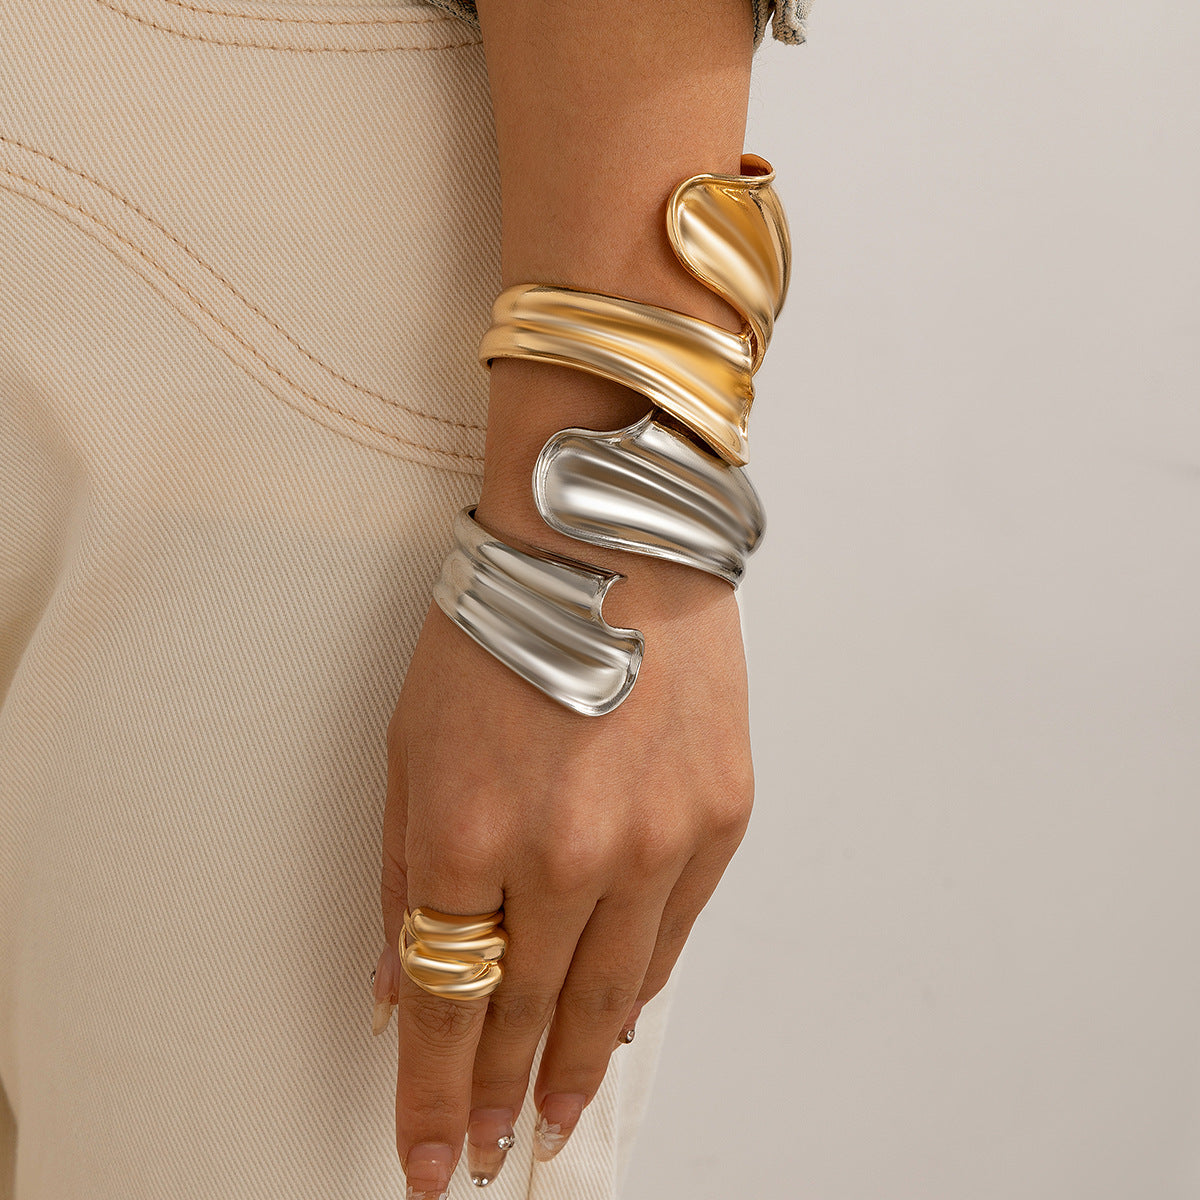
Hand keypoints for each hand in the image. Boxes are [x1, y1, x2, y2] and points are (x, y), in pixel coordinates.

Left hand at [370, 495, 754, 1194]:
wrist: (606, 536)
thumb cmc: (496, 622)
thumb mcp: (412, 745)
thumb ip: (404, 876)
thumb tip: (401, 987)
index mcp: (471, 834)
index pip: (449, 1010)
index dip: (436, 1099)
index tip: (430, 1159)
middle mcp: (570, 854)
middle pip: (531, 1016)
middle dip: (505, 1095)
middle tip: (494, 1148)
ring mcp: (657, 839)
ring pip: (613, 995)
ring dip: (579, 1063)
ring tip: (558, 1112)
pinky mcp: (718, 816)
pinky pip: (675, 935)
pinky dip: (641, 985)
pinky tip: (618, 1019)